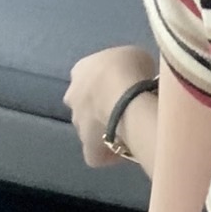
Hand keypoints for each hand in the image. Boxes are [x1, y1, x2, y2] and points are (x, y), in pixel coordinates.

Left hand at [63, 46, 157, 167]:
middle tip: (124, 110)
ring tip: (128, 131)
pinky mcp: (88, 147)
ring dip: (105, 130)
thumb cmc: (130, 69)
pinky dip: (108, 155)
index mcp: (81, 69)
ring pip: (89, 129)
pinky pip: (96, 155)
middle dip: (100, 108)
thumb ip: (130, 68)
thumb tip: (137, 77)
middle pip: (85, 104)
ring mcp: (79, 124)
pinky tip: (124, 150)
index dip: (106, 83)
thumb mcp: (135, 56)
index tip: (124, 88)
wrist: (127, 96)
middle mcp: (73, 96)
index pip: (89, 76)